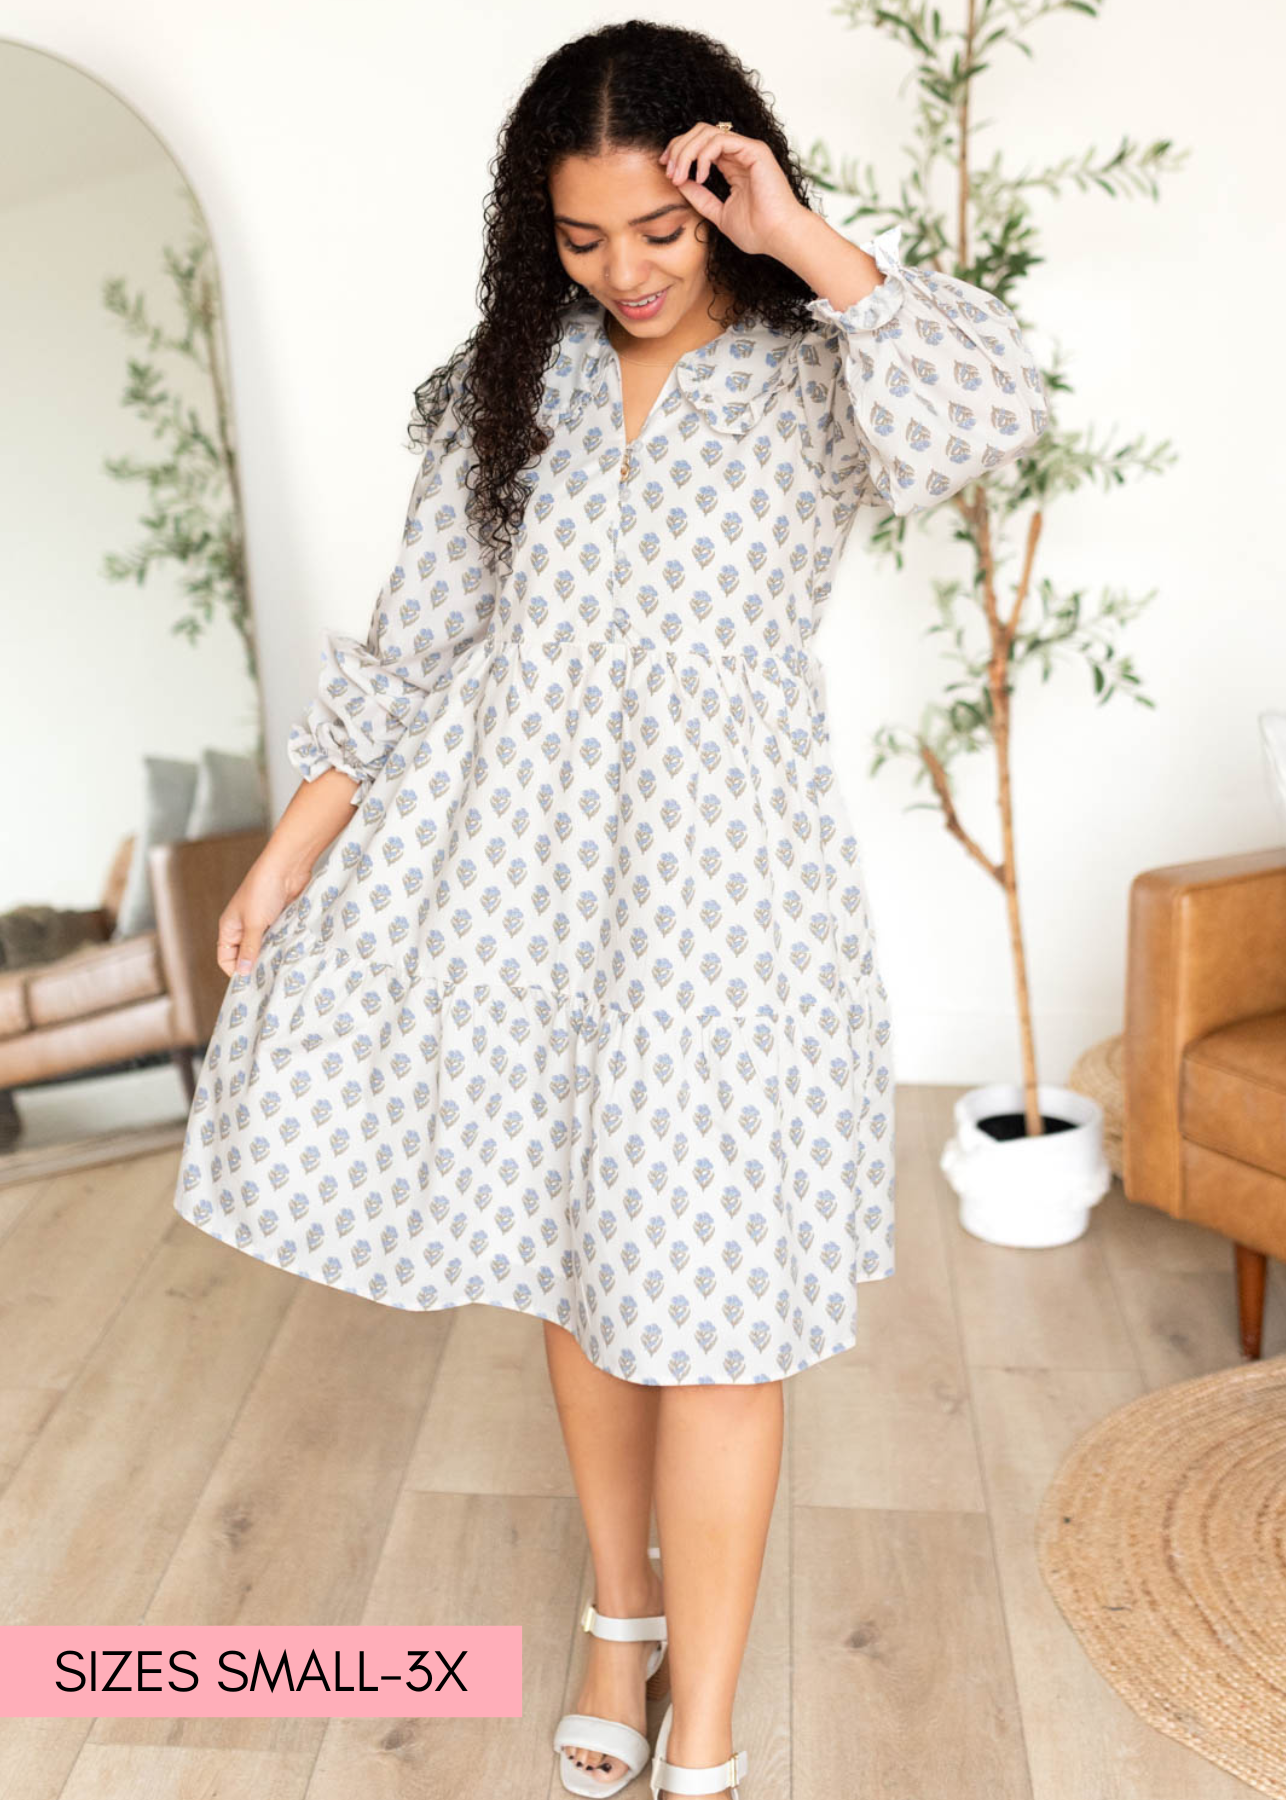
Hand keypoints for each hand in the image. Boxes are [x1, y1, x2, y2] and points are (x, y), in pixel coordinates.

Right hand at [215, 846, 313, 978]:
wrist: (287, 867)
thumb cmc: (263, 890)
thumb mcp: (254, 923)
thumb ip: (250, 948)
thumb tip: (243, 972)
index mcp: (229, 927)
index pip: (225, 958)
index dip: (235, 971)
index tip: (251, 983)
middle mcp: (243, 927)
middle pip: (245, 955)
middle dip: (255, 966)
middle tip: (268, 980)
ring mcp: (262, 924)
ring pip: (263, 948)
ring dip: (270, 956)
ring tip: (280, 970)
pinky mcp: (279, 920)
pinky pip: (278, 940)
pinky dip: (282, 947)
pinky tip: (290, 955)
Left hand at [657, 124, 807, 260]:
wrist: (779, 237)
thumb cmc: (757, 231)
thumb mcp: (718, 213)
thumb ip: (700, 197)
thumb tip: (679, 182)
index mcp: (732, 166)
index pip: (700, 145)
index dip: (679, 152)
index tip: (665, 170)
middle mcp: (739, 153)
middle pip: (700, 133)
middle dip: (678, 149)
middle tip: (669, 172)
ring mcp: (747, 150)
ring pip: (707, 132)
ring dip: (686, 152)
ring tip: (680, 176)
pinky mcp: (755, 150)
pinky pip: (720, 140)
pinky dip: (704, 156)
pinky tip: (700, 176)